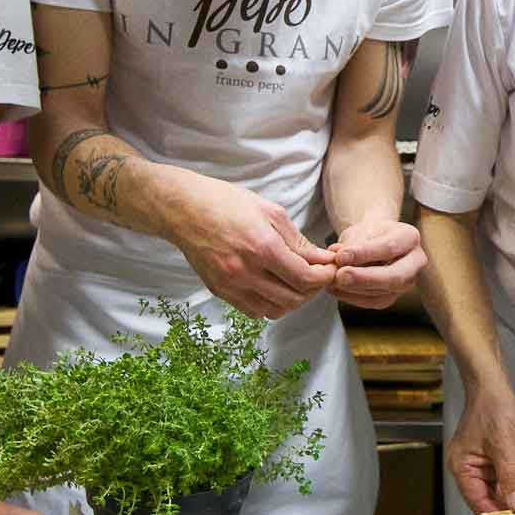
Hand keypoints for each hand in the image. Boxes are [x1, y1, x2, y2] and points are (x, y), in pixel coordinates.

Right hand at [167, 171, 336, 318]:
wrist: (184, 210)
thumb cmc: (227, 203)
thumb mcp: (270, 212)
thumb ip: (299, 241)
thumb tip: (323, 259)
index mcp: (262, 248)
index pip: (305, 278)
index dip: (324, 277)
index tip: (330, 269)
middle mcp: (246, 272)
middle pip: (294, 298)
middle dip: (313, 289)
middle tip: (317, 276)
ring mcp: (230, 285)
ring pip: (275, 310)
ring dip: (293, 300)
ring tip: (297, 282)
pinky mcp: (220, 291)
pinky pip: (254, 311)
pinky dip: (270, 304)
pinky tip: (274, 287)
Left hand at [328, 220, 426, 309]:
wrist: (374, 242)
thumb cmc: (368, 234)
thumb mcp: (360, 229)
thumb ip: (352, 243)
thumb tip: (340, 258)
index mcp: (409, 237)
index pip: (389, 247)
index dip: (364, 253)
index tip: (341, 256)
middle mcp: (415, 261)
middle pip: (395, 276)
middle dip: (365, 278)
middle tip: (340, 276)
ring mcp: (407, 282)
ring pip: (383, 293)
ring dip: (354, 289)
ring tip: (331, 281)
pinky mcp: (393, 296)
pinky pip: (374, 302)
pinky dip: (352, 297)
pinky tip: (336, 289)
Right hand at [448, 377, 514, 513]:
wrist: (492, 383)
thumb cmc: (489, 405)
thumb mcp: (502, 443)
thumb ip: (510, 475)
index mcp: (462, 468)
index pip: (479, 503)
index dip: (499, 512)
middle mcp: (469, 469)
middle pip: (490, 498)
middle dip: (514, 501)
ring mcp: (481, 464)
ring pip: (501, 489)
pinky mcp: (493, 458)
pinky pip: (506, 477)